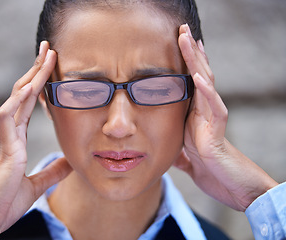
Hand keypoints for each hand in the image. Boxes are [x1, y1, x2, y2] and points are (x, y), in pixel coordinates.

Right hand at [0, 41, 72, 238]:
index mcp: (16, 140)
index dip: (40, 85)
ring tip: (45, 56)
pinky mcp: (3, 149)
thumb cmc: (4, 202)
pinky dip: (18, 101)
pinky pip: (7, 118)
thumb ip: (52, 171)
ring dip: (31, 77)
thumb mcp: (36, 184)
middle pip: (24, 95)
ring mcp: (5, 139)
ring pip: (17, 99)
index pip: (30, 105)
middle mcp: (10, 134)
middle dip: (36, 70)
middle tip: (49, 48)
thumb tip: (69, 162)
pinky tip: (30, 86)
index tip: (51, 67)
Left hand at [174, 24, 277, 210]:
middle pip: (198, 76)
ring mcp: (213, 120)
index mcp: (196, 117)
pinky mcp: (218, 131)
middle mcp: (205, 113)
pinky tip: (197, 74)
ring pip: (205, 83)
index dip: (186, 64)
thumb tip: (169, 153)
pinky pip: (213, 107)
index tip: (179, 44)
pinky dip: (205, 90)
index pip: (191, 84)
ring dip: (196, 61)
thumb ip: (179, 151)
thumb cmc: (213, 172)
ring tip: (188, 38)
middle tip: (182, 30)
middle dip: (190, 53)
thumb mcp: (188, 159)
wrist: (231, 189)